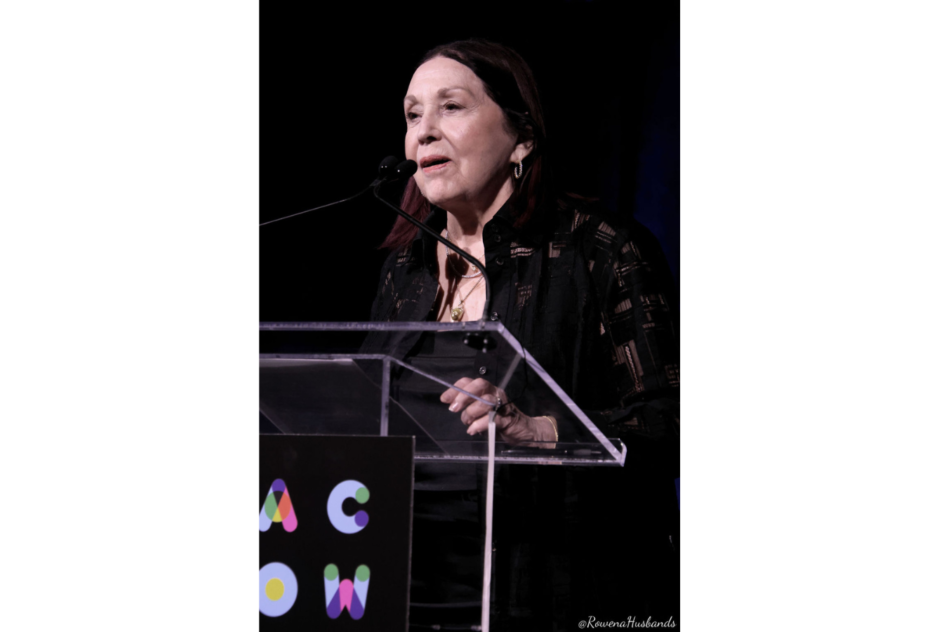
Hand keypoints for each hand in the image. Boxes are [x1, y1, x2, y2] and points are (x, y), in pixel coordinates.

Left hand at [440, 377, 556, 445]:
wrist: (524, 431)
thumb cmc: (500, 421)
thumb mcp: (481, 413)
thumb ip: (469, 407)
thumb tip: (452, 405)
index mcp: (488, 390)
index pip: (471, 382)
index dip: (456, 388)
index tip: (444, 399)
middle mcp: (496, 393)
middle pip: (479, 386)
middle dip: (464, 396)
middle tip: (454, 408)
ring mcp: (503, 405)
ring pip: (486, 401)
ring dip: (472, 413)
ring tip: (468, 424)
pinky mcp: (508, 419)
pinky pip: (492, 419)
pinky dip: (480, 424)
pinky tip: (473, 430)